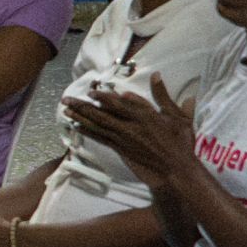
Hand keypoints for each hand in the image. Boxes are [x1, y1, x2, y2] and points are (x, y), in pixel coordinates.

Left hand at [65, 76, 201, 188]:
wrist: (177, 171)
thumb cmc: (181, 143)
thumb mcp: (178, 116)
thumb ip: (163, 95)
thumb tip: (156, 75)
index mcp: (145, 115)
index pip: (120, 103)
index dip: (104, 97)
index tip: (91, 92)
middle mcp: (131, 125)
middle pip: (103, 113)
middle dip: (83, 106)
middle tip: (66, 99)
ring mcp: (125, 139)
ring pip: (99, 126)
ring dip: (81, 118)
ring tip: (66, 110)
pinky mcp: (122, 150)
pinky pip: (101, 139)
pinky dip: (89, 132)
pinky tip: (77, 127)